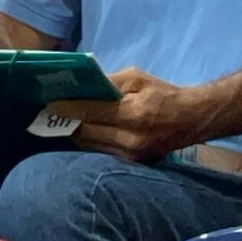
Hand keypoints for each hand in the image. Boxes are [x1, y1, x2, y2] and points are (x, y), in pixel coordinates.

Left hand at [48, 68, 210, 161]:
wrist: (193, 119)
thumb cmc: (163, 93)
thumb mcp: (136, 78)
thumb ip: (108, 81)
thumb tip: (81, 85)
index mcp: (133, 114)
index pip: (90, 113)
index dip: (67, 109)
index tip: (48, 104)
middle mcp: (130, 139)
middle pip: (85, 133)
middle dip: (67, 122)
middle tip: (49, 112)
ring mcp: (131, 154)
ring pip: (90, 146)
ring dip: (75, 133)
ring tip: (62, 120)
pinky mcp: (132, 162)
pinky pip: (101, 152)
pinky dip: (89, 141)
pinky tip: (81, 130)